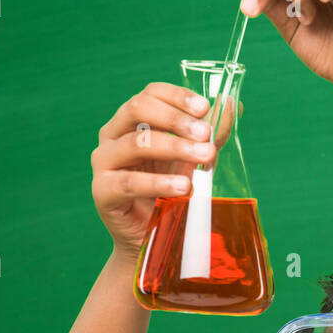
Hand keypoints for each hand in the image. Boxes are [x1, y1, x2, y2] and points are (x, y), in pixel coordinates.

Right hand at [91, 82, 236, 257]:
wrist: (148, 239)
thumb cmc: (167, 193)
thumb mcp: (190, 160)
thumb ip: (206, 135)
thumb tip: (230, 105)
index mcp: (130, 122)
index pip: (150, 94)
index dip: (177, 96)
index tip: (205, 108)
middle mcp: (112, 136)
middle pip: (138, 109)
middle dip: (176, 119)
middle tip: (205, 134)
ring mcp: (104, 163)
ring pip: (136, 143)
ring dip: (174, 147)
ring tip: (203, 156)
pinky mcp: (102, 192)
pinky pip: (129, 182)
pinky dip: (159, 183)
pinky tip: (184, 187)